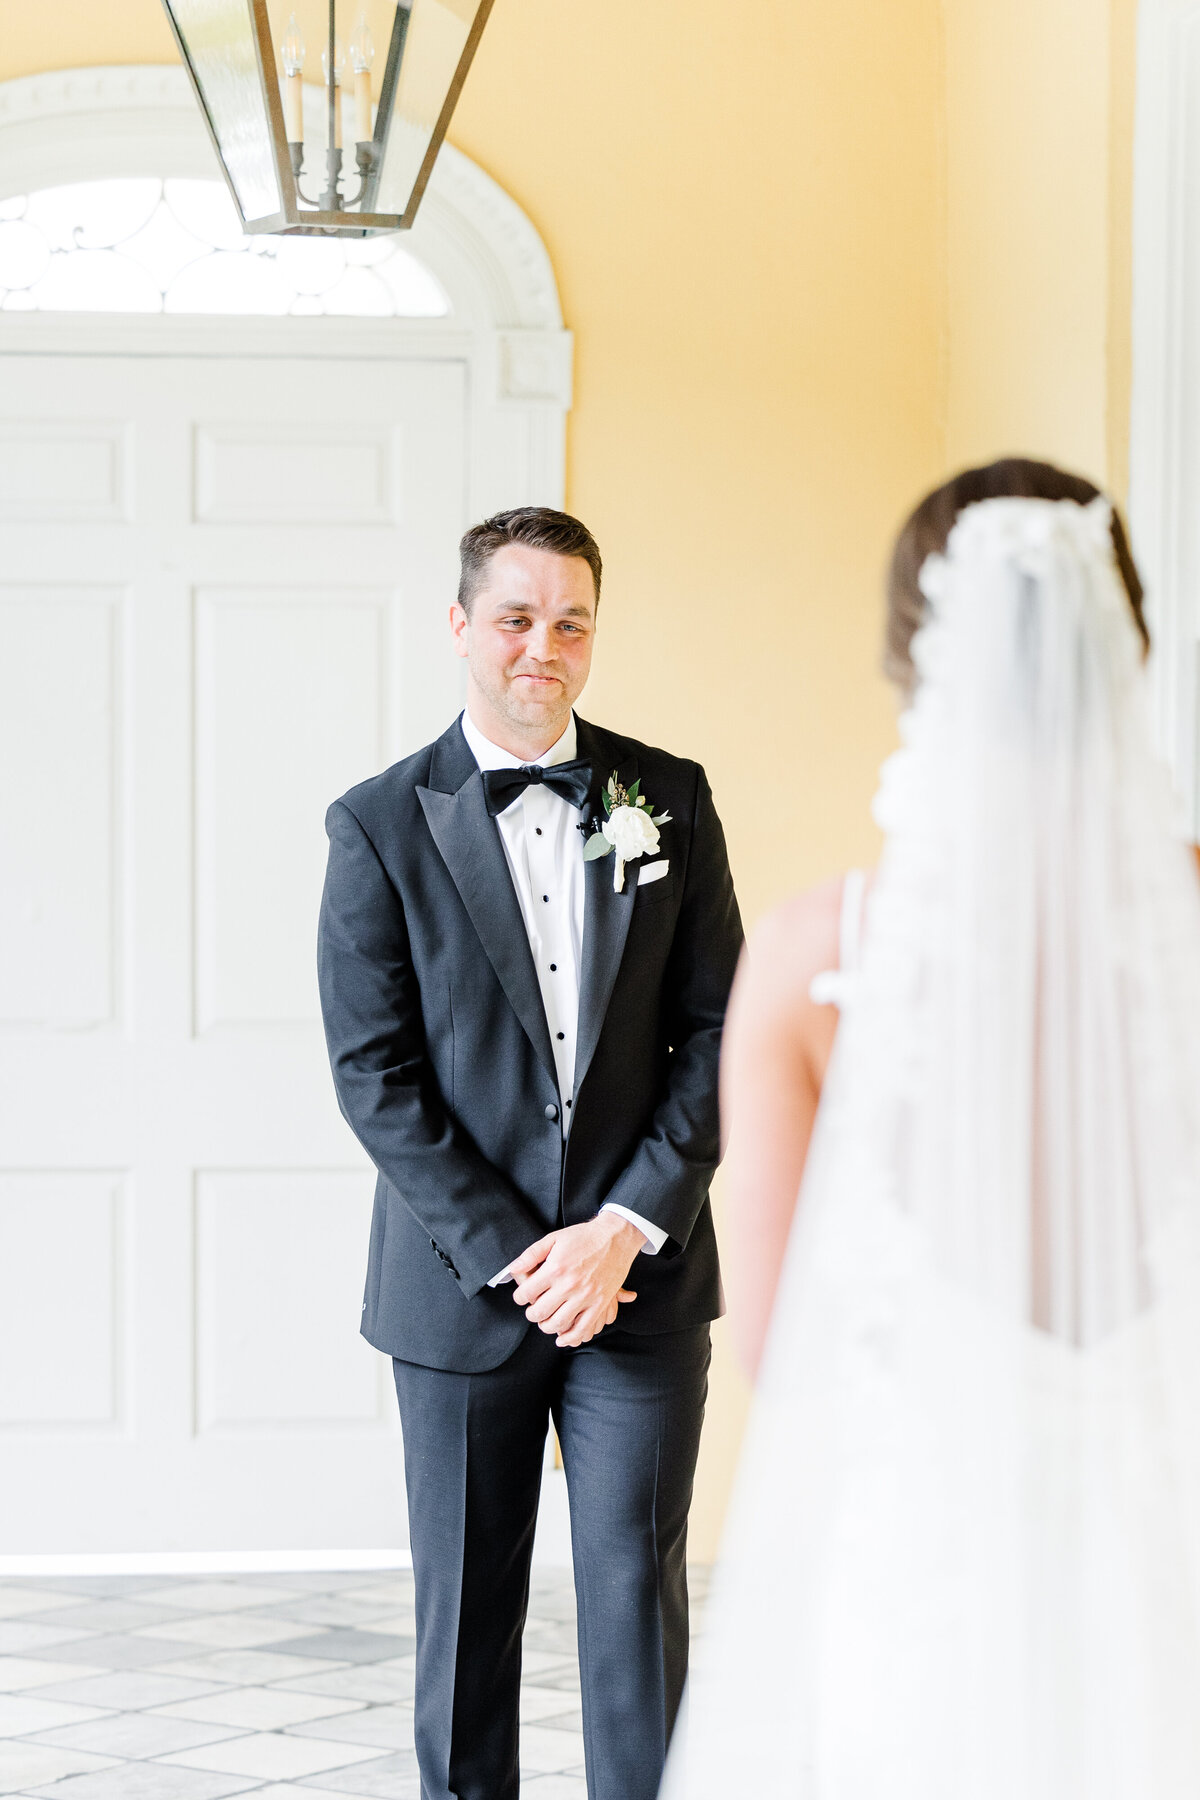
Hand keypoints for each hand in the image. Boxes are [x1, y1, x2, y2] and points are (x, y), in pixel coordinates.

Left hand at [509, 1214, 642, 1346]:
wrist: (615, 1238)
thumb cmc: (583, 1237)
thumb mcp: (554, 1239)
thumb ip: (531, 1254)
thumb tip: (512, 1269)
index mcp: (555, 1269)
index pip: (526, 1293)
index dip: (519, 1297)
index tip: (522, 1296)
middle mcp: (569, 1285)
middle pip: (539, 1312)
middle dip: (531, 1314)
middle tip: (533, 1310)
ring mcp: (585, 1296)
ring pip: (558, 1324)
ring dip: (546, 1326)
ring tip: (545, 1320)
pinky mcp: (599, 1304)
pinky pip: (582, 1329)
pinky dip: (570, 1338)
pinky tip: (562, 1338)